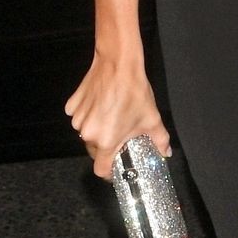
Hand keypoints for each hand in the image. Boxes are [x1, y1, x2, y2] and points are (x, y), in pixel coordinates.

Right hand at [64, 54, 170, 180]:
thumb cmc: (135, 92)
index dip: (109, 172)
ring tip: (111, 116)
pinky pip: (79, 118)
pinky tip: (101, 105)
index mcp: (106, 141)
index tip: (116, 168)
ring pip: (86, 133)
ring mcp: (78, 119)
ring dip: (97, 130)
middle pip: (94, 151)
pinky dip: (89, 116)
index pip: (101, 169)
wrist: (118, 65)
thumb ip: (160, 140)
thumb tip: (165, 152)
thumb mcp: (152, 119)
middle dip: (106, 147)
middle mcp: (88, 133)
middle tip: (119, 136)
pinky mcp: (72, 106)